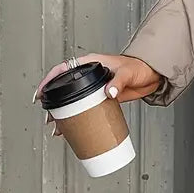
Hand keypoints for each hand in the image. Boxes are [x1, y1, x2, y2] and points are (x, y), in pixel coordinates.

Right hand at [34, 53, 162, 135]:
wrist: (151, 75)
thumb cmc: (139, 68)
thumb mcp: (127, 72)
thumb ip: (118, 81)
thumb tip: (109, 92)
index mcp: (90, 64)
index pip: (63, 70)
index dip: (49, 80)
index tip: (42, 93)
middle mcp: (89, 75)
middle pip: (65, 89)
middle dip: (54, 104)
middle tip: (50, 118)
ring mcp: (95, 88)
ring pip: (73, 101)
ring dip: (65, 114)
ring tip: (58, 128)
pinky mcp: (102, 98)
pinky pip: (86, 108)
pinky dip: (79, 117)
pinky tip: (75, 128)